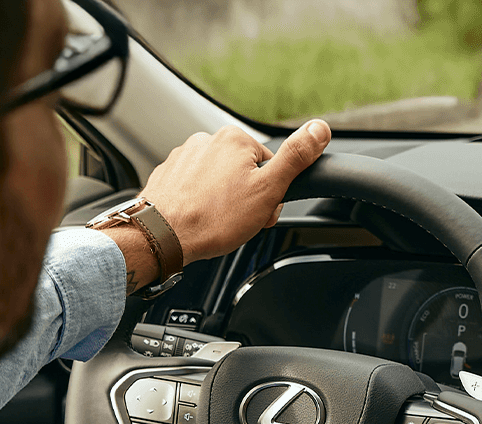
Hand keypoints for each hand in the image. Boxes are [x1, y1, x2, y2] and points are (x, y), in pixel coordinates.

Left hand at [138, 120, 330, 263]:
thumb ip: (296, 157)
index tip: (259, 211)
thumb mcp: (268, 189)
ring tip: (214, 222)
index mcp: (234, 139)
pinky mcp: (168, 175)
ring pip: (218, 182)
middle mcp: (206, 140)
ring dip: (222, 203)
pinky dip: (199, 204)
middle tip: (237, 221)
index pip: (268, 166)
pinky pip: (194, 189)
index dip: (270, 195)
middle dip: (246, 199)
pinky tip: (197, 219)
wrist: (162, 236)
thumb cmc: (213, 218)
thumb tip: (319, 129)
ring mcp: (184, 157)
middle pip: (243, 173)